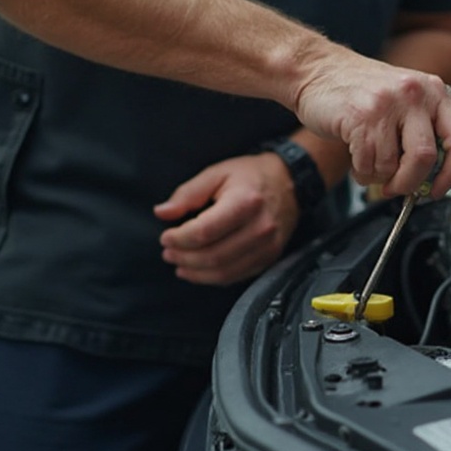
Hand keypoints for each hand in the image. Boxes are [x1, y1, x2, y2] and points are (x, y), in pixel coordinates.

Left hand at [153, 154, 298, 285]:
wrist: (289, 183)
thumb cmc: (249, 176)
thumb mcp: (216, 173)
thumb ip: (188, 193)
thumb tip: (162, 213)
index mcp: (245, 202)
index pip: (204, 232)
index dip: (179, 239)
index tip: (165, 237)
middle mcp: (260, 228)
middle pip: (213, 256)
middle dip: (184, 257)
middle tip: (168, 253)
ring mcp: (268, 246)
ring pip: (223, 271)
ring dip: (196, 272)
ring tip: (179, 263)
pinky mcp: (269, 258)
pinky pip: (236, 276)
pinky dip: (212, 277)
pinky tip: (197, 271)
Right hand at [292, 46, 450, 198]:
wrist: (317, 70)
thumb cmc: (361, 92)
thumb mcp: (406, 103)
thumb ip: (427, 134)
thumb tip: (443, 177)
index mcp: (436, 92)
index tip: (438, 189)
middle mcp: (417, 94)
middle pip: (426, 158)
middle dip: (410, 183)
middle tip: (397, 188)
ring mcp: (389, 104)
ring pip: (393, 165)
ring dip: (378, 177)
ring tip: (369, 164)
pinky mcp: (362, 116)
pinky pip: (368, 163)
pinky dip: (362, 172)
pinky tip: (357, 159)